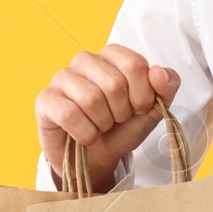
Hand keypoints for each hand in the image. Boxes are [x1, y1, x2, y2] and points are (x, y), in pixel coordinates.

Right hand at [35, 45, 180, 189]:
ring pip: (91, 100)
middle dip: (122, 113)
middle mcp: (85, 60)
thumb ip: (167, 86)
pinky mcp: (45, 99)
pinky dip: (85, 133)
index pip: (135, 65)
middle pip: (114, 85)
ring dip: (103, 124)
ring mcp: (62, 77)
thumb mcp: (153, 108)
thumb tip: (158, 72)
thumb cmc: (122, 127)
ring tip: (100, 126)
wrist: (96, 156)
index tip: (139, 108)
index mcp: (113, 55)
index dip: (143, 95)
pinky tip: (86, 136)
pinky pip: (69, 115)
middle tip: (116, 120)